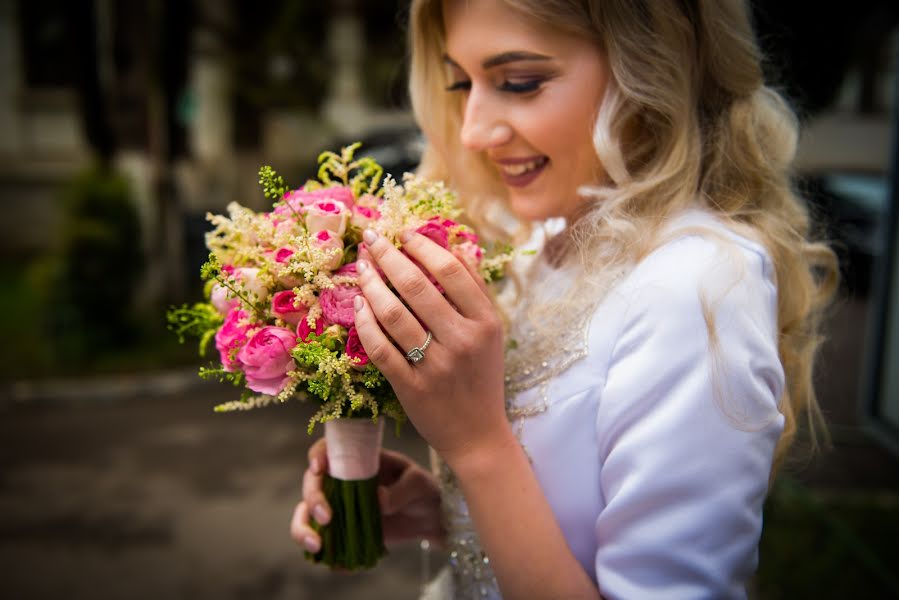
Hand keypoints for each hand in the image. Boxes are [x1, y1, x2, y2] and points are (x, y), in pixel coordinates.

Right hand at [290, 438, 444, 553]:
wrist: (430, 516)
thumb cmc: (423, 490)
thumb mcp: (419, 484)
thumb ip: (400, 490)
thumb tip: (379, 500)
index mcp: (358, 459)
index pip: (329, 449)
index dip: (318, 455)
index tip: (319, 468)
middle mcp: (342, 480)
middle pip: (312, 483)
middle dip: (313, 499)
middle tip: (326, 518)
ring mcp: (340, 505)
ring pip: (307, 513)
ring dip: (303, 528)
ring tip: (316, 546)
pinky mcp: (343, 529)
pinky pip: (324, 540)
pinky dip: (325, 553)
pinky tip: (336, 564)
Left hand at [352, 229, 509, 468]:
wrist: (478, 435)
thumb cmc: (481, 378)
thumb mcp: (491, 333)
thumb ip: (475, 291)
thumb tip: (454, 247)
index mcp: (485, 324)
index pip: (451, 271)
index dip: (423, 246)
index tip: (404, 232)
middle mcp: (461, 342)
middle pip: (416, 286)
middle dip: (388, 256)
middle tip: (371, 238)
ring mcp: (434, 366)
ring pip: (392, 314)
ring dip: (371, 284)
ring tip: (361, 267)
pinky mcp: (410, 387)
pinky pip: (379, 347)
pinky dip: (365, 322)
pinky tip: (358, 304)